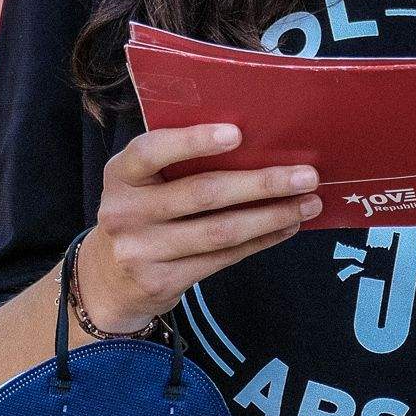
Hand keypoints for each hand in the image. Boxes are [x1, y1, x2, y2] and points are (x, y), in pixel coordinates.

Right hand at [76, 124, 320, 330]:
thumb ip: (177, 163)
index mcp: (121, 174)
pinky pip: (223, 258)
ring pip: (220, 231)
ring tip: (308, 204)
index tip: (237, 134)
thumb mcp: (142, 183)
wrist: (107, 281)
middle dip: (261, 183)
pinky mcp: (162, 282)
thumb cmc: (142, 213)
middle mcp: (125, 211)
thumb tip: (257, 144)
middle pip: (202, 194)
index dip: (193, 141)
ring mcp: (142, 251)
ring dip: (271, 216)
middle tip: (306, 175)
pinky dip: (260, 241)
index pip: (152, 151)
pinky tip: (285, 228)